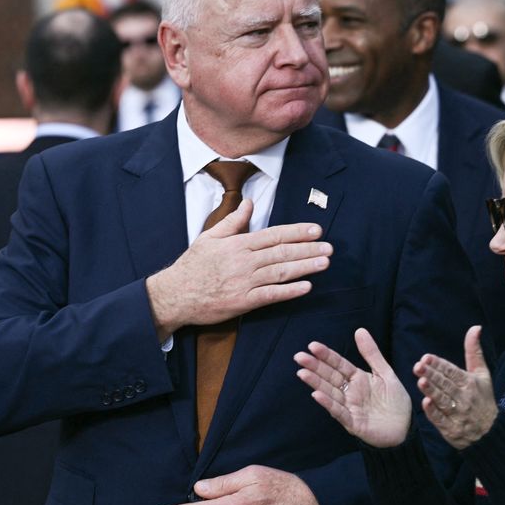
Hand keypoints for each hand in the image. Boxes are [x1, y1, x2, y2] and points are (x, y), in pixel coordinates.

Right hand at [146, 199, 332, 338]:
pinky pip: (271, 295)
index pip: (273, 235)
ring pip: (280, 272)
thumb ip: (233, 221)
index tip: (316, 230)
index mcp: (238, 244)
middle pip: (282, 253)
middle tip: (329, 247)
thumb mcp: (210, 237)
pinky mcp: (243, 302)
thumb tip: (249, 202)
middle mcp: (244, 262)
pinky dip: (290, 291)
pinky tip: (306, 287)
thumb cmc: (193, 265)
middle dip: (308, 249)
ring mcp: (244, 282)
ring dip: (305, 267)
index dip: (297, 232)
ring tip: (324, 263)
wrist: (175, 294)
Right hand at [295, 328, 411, 447]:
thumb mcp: (385, 373)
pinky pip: (339, 412)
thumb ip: (372, 354)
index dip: (326, 355)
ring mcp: (350, 407)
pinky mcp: (353, 423)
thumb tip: (359, 330)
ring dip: (316, 383)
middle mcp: (350, 392)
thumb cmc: (396, 401)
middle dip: (315, 367)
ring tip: (302, 373)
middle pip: (330, 377)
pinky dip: (328, 403)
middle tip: (299, 357)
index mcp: (357, 379)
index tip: (312, 345)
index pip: (338, 364)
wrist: (406, 428)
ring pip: (330, 393)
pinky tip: (317, 395)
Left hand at [414, 326, 496, 449]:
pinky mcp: (452, 429)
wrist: (491, 432)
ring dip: (432, 391)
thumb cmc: (483, 398)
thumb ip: (474, 351)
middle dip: (432, 375)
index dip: (439, 365)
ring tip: (421, 381)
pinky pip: (442, 420)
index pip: (452, 372)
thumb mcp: (482, 374)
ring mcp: (459, 414)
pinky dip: (434, 413)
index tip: (426, 357)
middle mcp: (465, 397)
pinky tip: (425, 403)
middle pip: (446, 384)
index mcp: (470, 383)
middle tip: (418, 366)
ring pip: (443, 401)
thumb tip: (475, 327)